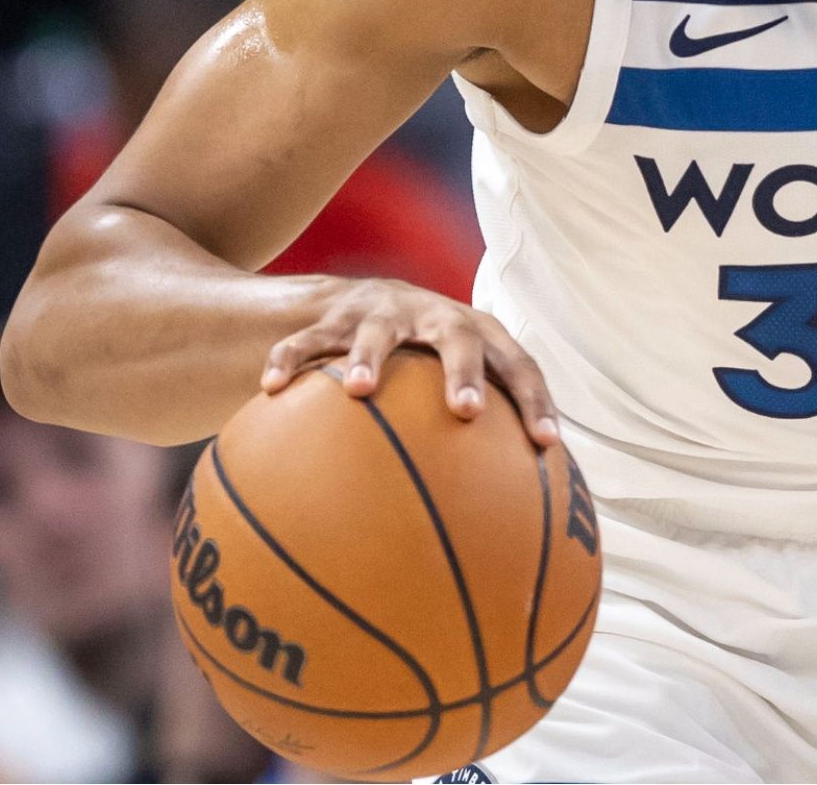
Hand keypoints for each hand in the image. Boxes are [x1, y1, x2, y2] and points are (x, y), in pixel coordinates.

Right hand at [259, 277, 560, 446]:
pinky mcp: (334, 316)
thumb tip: (510, 518)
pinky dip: (290, 359)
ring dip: (371, 357)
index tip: (546, 443)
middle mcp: (436, 317)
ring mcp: (384, 313)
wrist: (367, 297)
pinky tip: (270, 388)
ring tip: (361, 390)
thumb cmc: (428, 362)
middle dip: (466, 372)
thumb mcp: (458, 382)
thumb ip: (481, 437)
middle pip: (459, 337)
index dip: (535, 402)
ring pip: (377, 331)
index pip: (519, 366)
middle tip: (468, 412)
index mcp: (479, 335)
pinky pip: (308, 338)